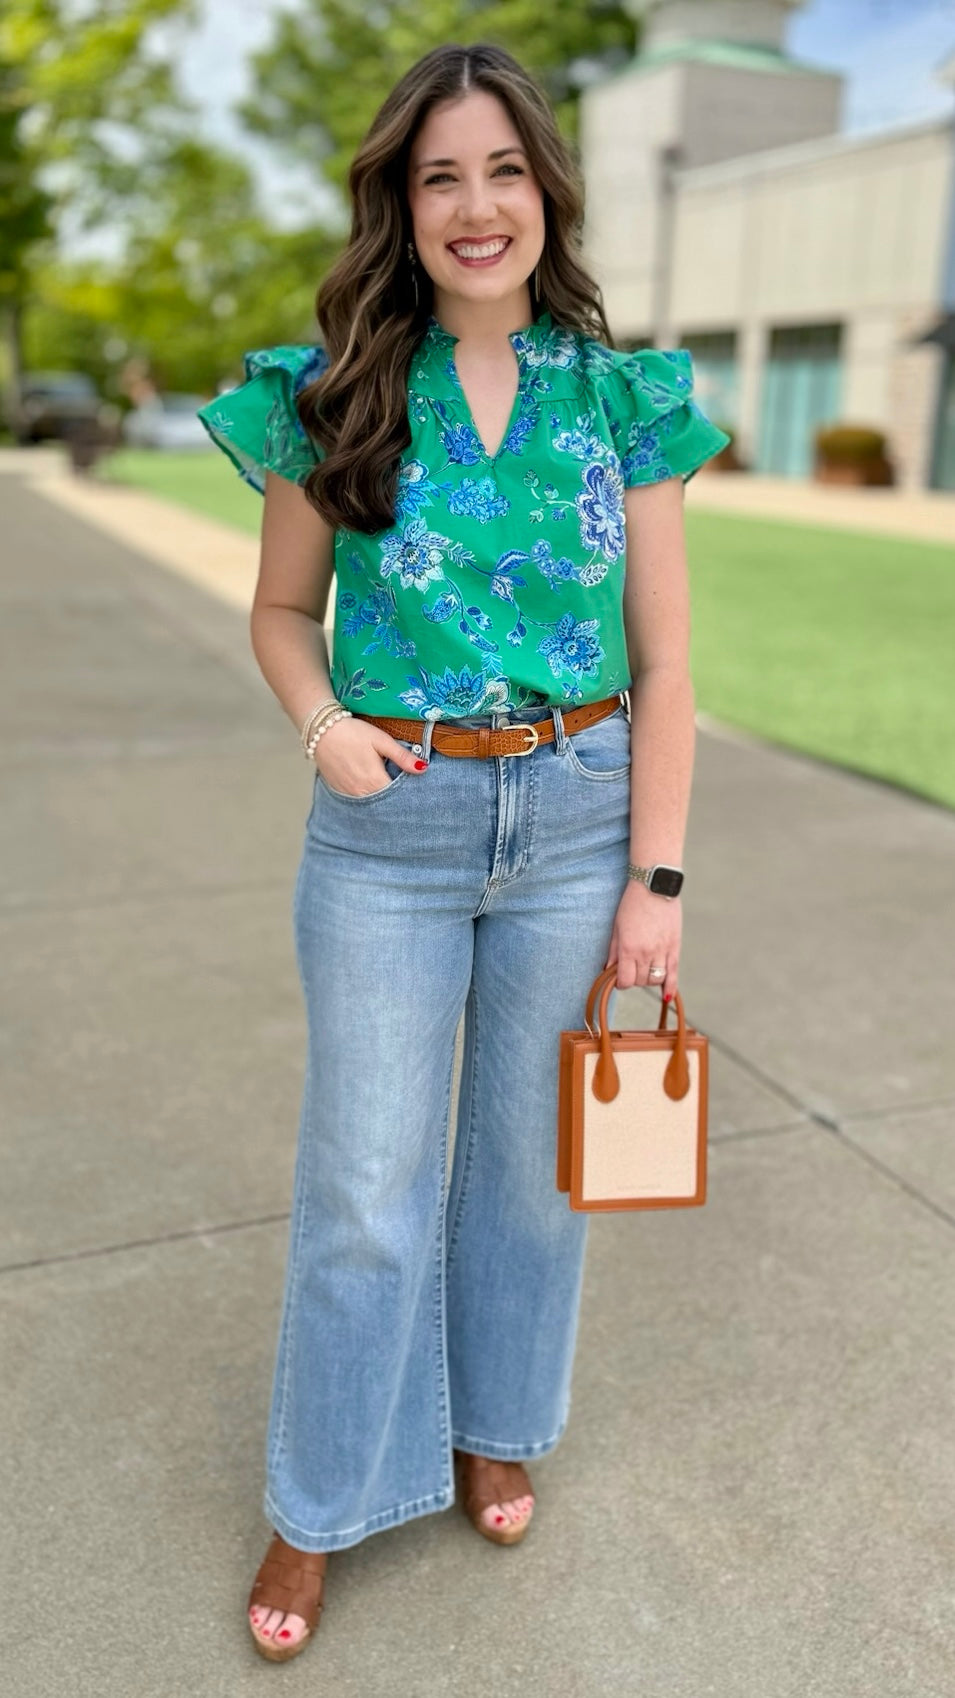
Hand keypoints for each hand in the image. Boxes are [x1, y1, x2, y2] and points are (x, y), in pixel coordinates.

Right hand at [312, 716, 426, 795]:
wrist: (321, 730)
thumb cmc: (353, 733)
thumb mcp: (381, 740)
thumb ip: (402, 756)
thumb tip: (423, 768)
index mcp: (375, 781)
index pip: (398, 796)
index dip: (408, 793)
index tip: (416, 790)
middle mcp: (362, 792)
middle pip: (385, 803)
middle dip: (395, 799)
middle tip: (405, 792)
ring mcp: (349, 793)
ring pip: (371, 803)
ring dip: (380, 799)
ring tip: (388, 789)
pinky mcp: (339, 791)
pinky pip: (357, 799)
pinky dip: (366, 796)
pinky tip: (370, 787)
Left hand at [604, 881, 680, 999]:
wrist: (654, 886)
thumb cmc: (632, 904)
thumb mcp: (617, 926)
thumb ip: (614, 951)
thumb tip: (608, 970)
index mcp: (628, 948)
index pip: (625, 980)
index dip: (620, 982)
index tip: (619, 978)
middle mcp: (645, 953)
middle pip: (640, 981)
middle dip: (634, 979)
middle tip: (632, 969)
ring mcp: (662, 951)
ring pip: (655, 979)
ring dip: (649, 979)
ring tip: (645, 969)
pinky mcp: (675, 946)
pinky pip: (673, 973)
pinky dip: (670, 986)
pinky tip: (667, 995)